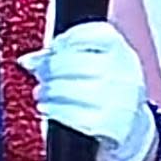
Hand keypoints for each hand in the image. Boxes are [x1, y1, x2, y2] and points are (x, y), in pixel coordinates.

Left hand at [19, 21, 156, 160]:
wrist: (132, 127)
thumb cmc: (107, 90)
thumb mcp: (95, 65)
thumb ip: (62, 56)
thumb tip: (28, 60)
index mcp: (121, 51)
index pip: (96, 34)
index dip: (68, 38)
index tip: (53, 47)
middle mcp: (125, 73)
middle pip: (80, 62)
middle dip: (52, 67)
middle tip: (39, 72)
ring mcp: (120, 100)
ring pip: (75, 89)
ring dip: (51, 90)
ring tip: (41, 92)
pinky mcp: (110, 125)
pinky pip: (75, 115)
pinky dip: (55, 110)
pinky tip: (47, 107)